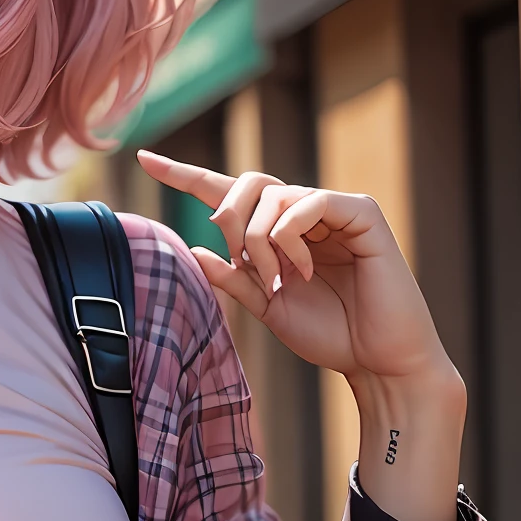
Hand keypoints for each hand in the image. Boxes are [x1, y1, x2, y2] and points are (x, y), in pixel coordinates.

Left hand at [137, 152, 465, 520]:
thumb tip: (193, 248)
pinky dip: (291, 238)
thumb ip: (232, 278)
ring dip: (260, 241)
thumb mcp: (266, 307)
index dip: (185, 176)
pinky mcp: (361, 212)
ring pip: (272, 195)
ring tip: (281, 280)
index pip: (227, 192)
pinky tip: (303, 270)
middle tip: (242, 264)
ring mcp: (333, 208)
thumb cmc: (330, 335)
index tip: (144, 160)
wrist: (376, 360)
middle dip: (229, 217)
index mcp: (277, 232)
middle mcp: (303, 212)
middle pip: (246, 180)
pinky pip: (308, 201)